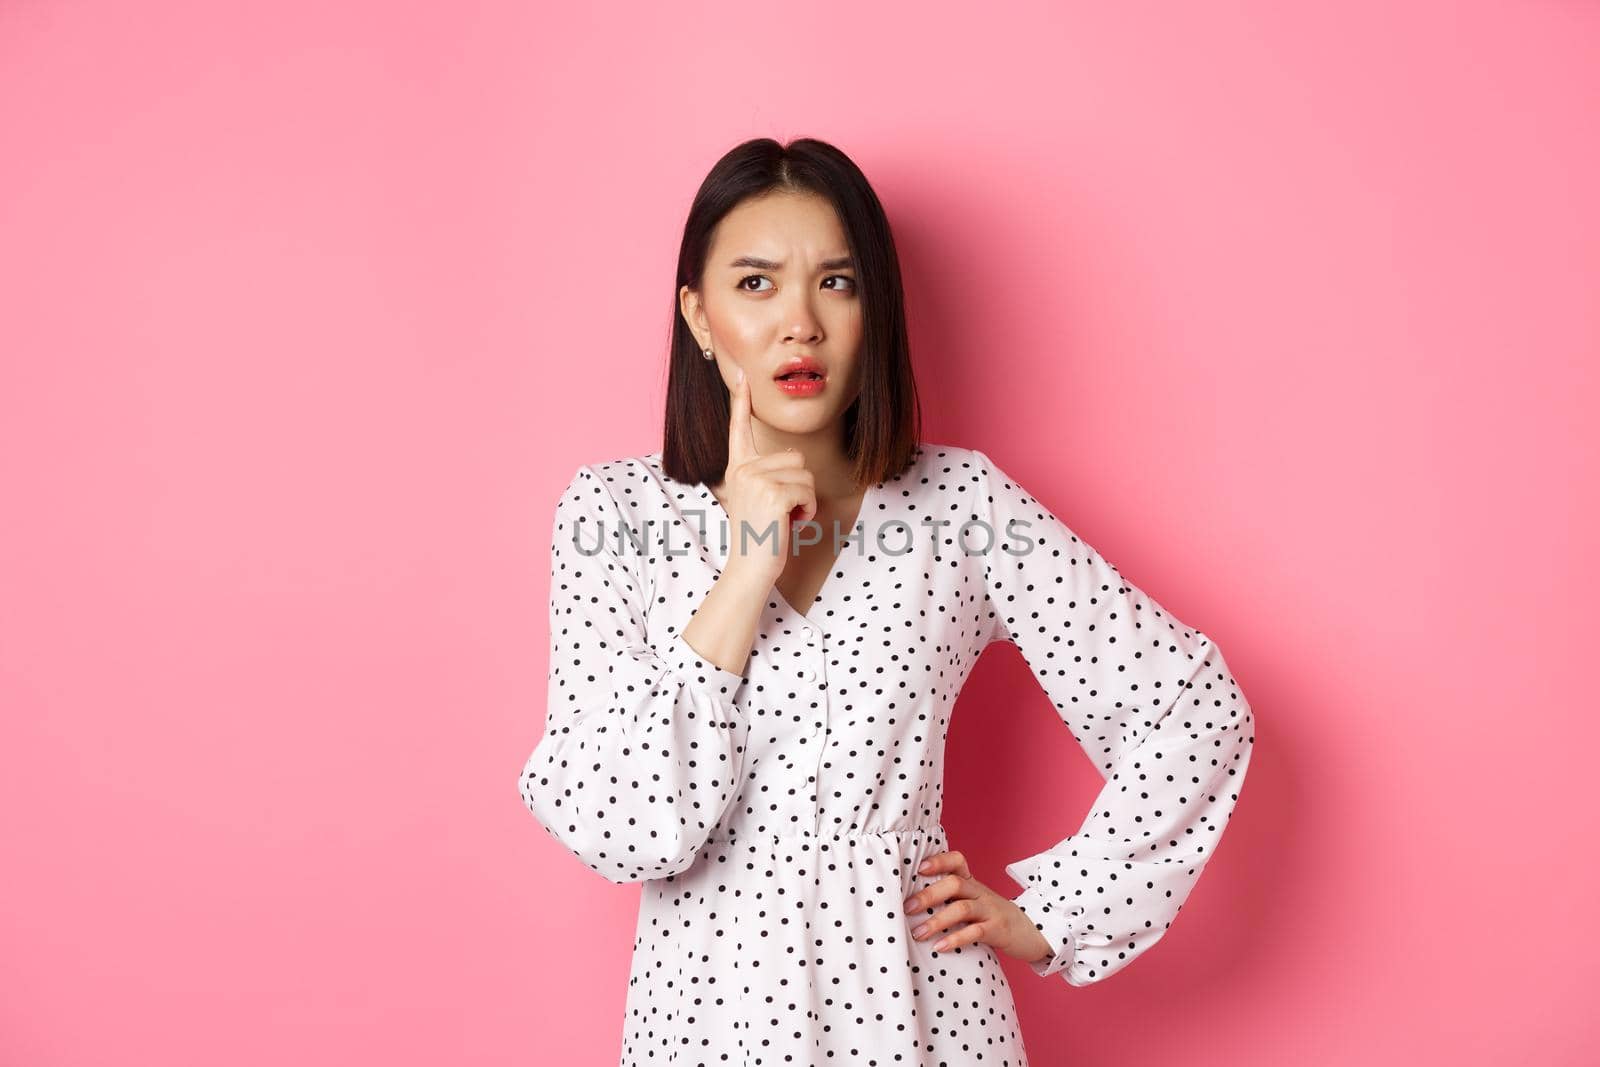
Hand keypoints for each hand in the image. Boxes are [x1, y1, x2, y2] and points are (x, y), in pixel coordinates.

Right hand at [717, 367, 816, 583]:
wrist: (749, 570)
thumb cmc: (760, 539)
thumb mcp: (759, 500)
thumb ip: (768, 477)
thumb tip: (792, 460)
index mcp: (738, 469)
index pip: (739, 429)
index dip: (741, 402)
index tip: (740, 376)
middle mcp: (744, 469)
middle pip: (795, 458)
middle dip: (799, 487)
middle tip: (781, 513)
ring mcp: (757, 480)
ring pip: (805, 474)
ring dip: (805, 501)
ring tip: (784, 520)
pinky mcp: (773, 493)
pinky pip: (808, 491)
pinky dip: (808, 511)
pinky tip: (790, 525)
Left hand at [902, 849, 1053, 964]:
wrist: (1031, 931)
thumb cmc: (991, 917)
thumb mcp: (973, 901)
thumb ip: (950, 898)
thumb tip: (909, 903)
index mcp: (972, 883)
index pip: (957, 861)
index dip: (939, 860)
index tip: (920, 868)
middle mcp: (980, 892)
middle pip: (955, 884)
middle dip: (928, 895)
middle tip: (907, 908)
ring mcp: (990, 910)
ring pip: (962, 908)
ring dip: (937, 921)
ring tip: (918, 933)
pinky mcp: (997, 930)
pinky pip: (975, 932)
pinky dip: (956, 939)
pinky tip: (940, 947)